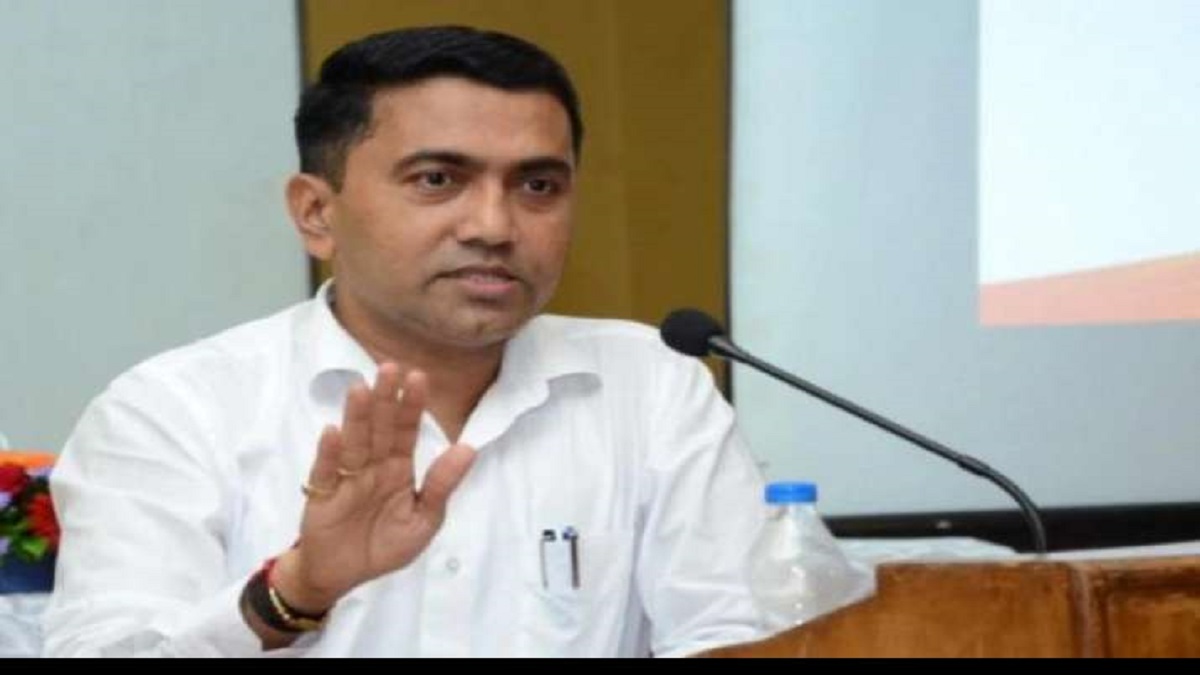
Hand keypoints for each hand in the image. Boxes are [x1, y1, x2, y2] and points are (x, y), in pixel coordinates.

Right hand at [274, 364, 475, 611]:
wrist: (343, 575)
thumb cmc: (384, 546)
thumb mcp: (423, 521)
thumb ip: (441, 486)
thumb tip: (469, 449)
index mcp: (399, 468)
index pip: (406, 431)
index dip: (411, 406)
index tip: (418, 377)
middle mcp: (373, 465)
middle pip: (380, 428)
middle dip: (385, 399)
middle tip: (390, 367)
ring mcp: (347, 477)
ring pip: (354, 442)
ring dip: (357, 417)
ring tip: (362, 389)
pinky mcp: (323, 494)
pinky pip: (327, 472)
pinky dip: (329, 454)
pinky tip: (333, 433)